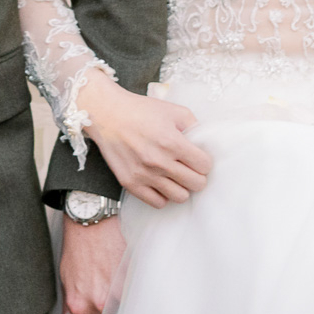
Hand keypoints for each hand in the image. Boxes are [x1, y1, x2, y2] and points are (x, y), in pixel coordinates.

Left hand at [58, 212, 125, 313]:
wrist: (92, 222)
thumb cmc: (78, 246)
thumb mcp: (65, 276)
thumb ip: (72, 300)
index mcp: (79, 305)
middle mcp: (98, 302)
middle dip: (111, 310)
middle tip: (109, 293)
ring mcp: (116, 291)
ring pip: (124, 305)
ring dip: (122, 297)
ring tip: (115, 278)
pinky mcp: (131, 278)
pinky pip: (133, 290)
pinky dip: (131, 284)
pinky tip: (123, 271)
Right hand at [78, 73, 211, 207]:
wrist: (108, 115)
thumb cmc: (141, 110)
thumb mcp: (174, 110)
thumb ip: (194, 126)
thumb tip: (205, 144)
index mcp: (172, 142)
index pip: (204, 166)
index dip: (204, 161)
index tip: (198, 157)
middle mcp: (159, 162)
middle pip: (196, 184)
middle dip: (197, 175)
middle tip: (190, 168)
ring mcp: (144, 175)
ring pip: (179, 197)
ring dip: (182, 186)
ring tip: (176, 176)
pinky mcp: (130, 184)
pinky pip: (157, 203)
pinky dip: (163, 195)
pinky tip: (161, 182)